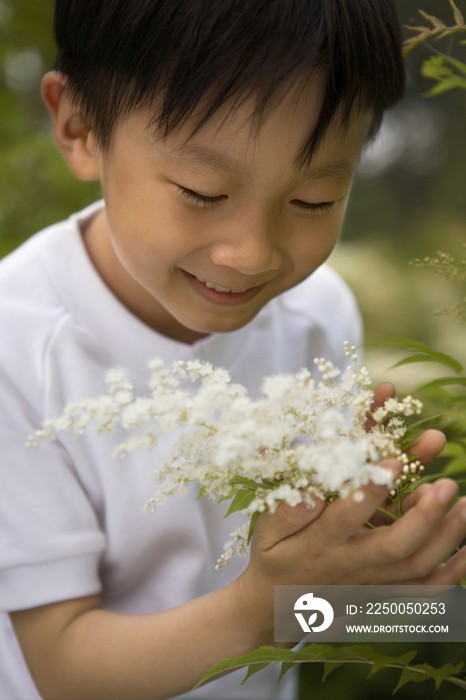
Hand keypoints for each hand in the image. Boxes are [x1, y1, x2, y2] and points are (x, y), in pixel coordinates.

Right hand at [239, 382, 465, 609]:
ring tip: (464, 503)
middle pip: (396, 547)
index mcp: (319, 545)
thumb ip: (287, 512)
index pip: (346, 518)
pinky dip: (454, 572)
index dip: (370, 491)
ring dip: (446, 537)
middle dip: (426, 517)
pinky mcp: (385, 592)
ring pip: (417, 568)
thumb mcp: (265, 531)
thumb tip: (313, 490)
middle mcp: (350, 566)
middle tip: (446, 485)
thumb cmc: (272, 558)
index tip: (393, 460)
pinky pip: (425, 589)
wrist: (276, 609)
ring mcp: (372, 582)